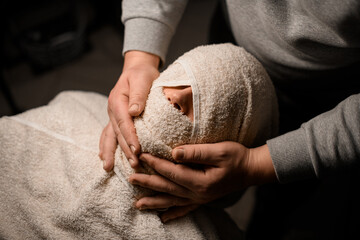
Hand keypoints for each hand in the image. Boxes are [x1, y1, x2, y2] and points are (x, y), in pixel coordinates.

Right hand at [99, 51, 159, 170]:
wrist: (136, 69)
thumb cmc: (142, 74)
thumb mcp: (142, 78)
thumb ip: (139, 94)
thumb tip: (134, 111)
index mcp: (117, 100)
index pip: (124, 122)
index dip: (130, 136)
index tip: (137, 149)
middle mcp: (112, 110)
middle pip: (118, 133)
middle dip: (125, 149)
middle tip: (134, 164)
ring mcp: (112, 115)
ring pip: (110, 136)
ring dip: (111, 152)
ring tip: (109, 168)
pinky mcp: (115, 119)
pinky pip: (109, 134)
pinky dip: (106, 146)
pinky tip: (103, 157)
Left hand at [128, 142, 276, 221]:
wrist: (250, 170)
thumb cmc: (236, 157)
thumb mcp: (219, 151)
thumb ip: (196, 152)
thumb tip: (174, 153)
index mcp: (201, 181)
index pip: (172, 172)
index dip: (156, 164)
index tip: (141, 156)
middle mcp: (198, 194)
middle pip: (167, 188)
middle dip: (147, 183)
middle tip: (130, 178)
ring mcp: (199, 199)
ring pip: (172, 201)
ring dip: (154, 202)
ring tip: (138, 204)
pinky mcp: (202, 200)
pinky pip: (184, 209)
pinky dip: (173, 214)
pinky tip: (163, 219)